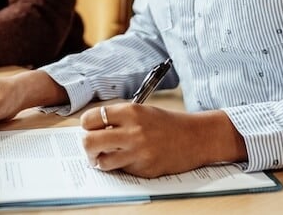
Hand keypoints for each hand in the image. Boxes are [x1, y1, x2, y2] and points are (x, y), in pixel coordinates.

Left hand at [80, 104, 247, 177]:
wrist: (196, 138)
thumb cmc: (168, 124)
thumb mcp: (142, 111)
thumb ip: (119, 118)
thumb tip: (92, 128)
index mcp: (130, 112)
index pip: (90, 119)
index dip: (86, 125)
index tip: (89, 128)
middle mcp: (132, 132)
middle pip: (89, 142)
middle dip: (86, 146)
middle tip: (91, 147)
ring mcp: (138, 152)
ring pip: (101, 161)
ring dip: (100, 160)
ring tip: (107, 156)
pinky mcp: (144, 169)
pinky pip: (121, 170)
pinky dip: (121, 166)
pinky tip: (131, 159)